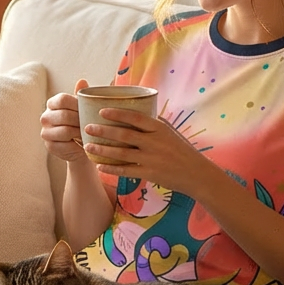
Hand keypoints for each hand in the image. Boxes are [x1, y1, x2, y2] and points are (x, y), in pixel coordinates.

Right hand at [41, 78, 91, 162]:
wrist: (80, 145)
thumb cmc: (81, 122)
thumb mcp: (83, 109)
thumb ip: (82, 96)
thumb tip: (82, 81)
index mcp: (52, 104)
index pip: (62, 99)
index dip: (76, 104)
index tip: (88, 110)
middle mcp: (45, 117)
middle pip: (64, 115)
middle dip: (80, 120)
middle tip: (92, 124)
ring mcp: (46, 132)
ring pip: (65, 131)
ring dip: (80, 133)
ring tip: (89, 134)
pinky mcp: (50, 146)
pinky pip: (66, 145)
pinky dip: (78, 145)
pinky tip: (84, 144)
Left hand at [84, 107, 211, 194]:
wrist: (196, 173)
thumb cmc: (182, 150)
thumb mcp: (170, 132)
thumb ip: (153, 124)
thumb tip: (134, 113)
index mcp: (159, 128)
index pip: (135, 117)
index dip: (117, 114)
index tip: (101, 111)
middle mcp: (154, 142)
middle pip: (124, 135)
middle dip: (103, 131)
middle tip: (87, 128)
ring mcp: (151, 159)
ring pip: (121, 153)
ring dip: (102, 149)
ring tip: (87, 146)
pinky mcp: (150, 173)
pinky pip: (126, 170)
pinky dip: (111, 168)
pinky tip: (99, 165)